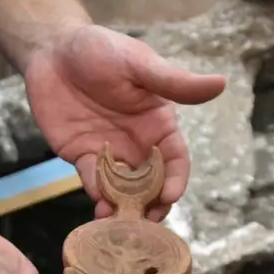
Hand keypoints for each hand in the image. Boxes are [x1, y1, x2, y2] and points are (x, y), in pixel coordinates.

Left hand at [24, 24, 225, 221]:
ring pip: (123, 191)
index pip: (175, 160)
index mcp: (158, 124)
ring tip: (118, 222)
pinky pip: (93, 182)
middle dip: (151, 206)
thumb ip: (174, 82)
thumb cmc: (101, 50)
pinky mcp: (82, 157)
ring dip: (123, 208)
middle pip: (151, 184)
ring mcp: (110, 153)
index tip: (169, 196)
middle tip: (145, 224)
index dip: (175, 180)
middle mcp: (138, 143)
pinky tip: (97, 203)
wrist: (53, 50)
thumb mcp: (139, 63)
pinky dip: (98, 195)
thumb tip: (220, 83)